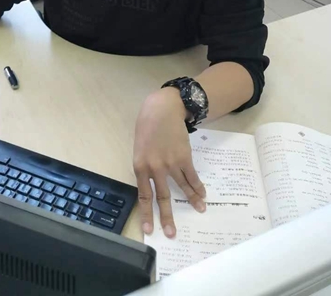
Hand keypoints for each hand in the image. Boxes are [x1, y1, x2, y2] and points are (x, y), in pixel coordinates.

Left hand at [133, 87, 205, 237]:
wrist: (162, 109)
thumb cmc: (147, 127)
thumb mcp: (140, 148)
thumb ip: (145, 166)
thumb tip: (153, 183)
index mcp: (139, 166)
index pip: (143, 196)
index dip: (147, 213)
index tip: (150, 229)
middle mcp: (154, 168)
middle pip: (162, 197)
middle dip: (167, 217)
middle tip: (171, 233)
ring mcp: (170, 163)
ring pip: (181, 188)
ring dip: (191, 201)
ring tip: (200, 211)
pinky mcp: (184, 157)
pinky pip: (191, 177)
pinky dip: (197, 187)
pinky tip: (202, 194)